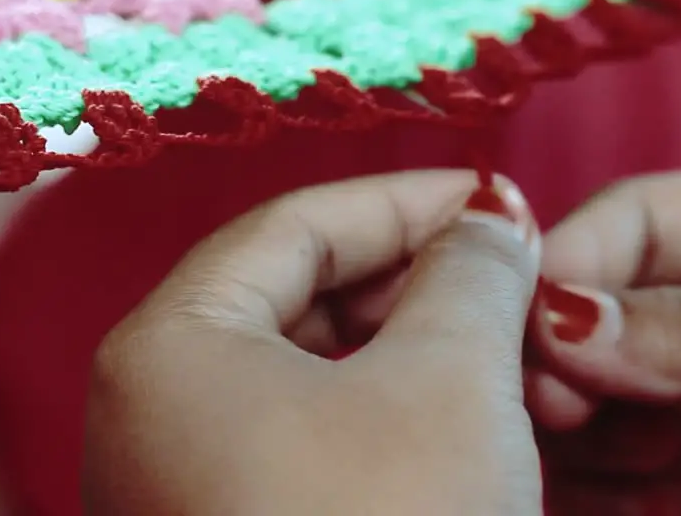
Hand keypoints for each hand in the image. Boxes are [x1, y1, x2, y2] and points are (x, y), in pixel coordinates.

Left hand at [83, 171, 543, 515]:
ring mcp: (196, 482)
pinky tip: (482, 420)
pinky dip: (402, 414)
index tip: (499, 198)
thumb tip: (489, 216)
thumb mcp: (448, 378)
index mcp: (171, 349)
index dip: (410, 199)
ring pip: (323, 372)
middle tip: (519, 275)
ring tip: (518, 350)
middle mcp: (161, 412)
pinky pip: (324, 440)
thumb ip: (471, 270)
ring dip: (425, 347)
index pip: (296, 222)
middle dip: (424, 278)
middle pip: (305, 295)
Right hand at [528, 173, 680, 514]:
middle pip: (600, 307)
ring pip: (592, 393)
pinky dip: (580, 483)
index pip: (642, 220)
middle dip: (561, 348)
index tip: (534, 318)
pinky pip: (611, 472)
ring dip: (562, 423)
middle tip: (547, 403)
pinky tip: (571, 495)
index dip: (577, 257)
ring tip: (558, 456)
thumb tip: (563, 314)